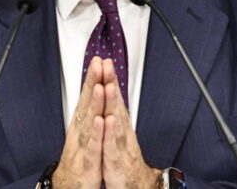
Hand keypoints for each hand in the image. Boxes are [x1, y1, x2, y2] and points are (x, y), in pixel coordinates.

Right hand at [52, 56, 104, 188]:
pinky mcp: (89, 160)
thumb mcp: (86, 133)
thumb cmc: (81, 158)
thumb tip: (93, 93)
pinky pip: (94, 145)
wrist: (72, 185)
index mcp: (82, 123)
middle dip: (93, 82)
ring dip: (94, 103)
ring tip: (99, 85)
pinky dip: (97, 133)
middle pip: (87, 103)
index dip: (93, 78)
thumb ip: (89, 113)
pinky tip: (101, 120)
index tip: (98, 60)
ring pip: (90, 120)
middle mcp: (81, 130)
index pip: (87, 96)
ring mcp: (83, 144)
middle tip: (97, 63)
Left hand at [100, 59, 160, 188]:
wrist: (133, 183)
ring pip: (115, 119)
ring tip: (108, 85)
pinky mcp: (115, 159)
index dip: (108, 78)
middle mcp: (120, 129)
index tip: (102, 60)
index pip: (112, 96)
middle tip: (106, 64)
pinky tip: (107, 120)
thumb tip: (110, 91)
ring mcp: (119, 143)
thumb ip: (113, 111)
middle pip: (115, 102)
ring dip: (112, 102)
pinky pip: (111, 144)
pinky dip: (109, 132)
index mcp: (117, 122)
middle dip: (110, 82)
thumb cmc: (122, 156)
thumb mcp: (116, 131)